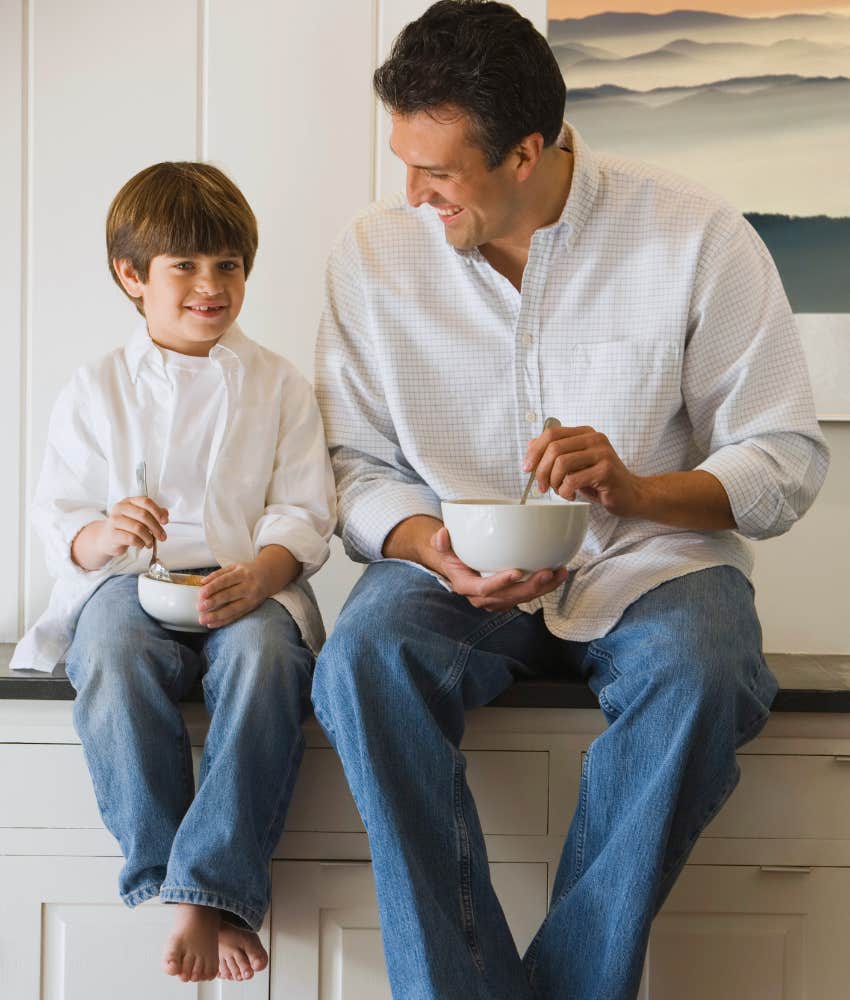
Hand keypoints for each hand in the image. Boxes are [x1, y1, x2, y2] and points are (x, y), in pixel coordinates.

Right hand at [99, 496, 168, 558]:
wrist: (106, 538)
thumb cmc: (125, 527)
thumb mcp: (139, 518)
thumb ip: (153, 514)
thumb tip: (165, 513)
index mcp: (129, 501)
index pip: (146, 502)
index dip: (158, 511)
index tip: (165, 521)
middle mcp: (120, 508)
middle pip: (143, 515)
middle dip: (156, 528)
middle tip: (162, 537)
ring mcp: (114, 521)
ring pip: (138, 528)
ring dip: (148, 538)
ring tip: (150, 543)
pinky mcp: (112, 534)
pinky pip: (131, 538)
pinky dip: (140, 543)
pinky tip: (141, 545)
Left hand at [197, 559, 273, 628]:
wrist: (269, 576)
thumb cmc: (247, 571)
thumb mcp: (234, 567)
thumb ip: (218, 574)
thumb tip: (202, 582)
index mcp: (242, 574)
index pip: (225, 581)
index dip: (213, 588)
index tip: (201, 594)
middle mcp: (248, 586)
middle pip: (229, 595)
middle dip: (213, 602)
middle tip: (199, 607)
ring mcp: (251, 598)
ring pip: (233, 608)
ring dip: (217, 615)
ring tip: (203, 620)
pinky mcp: (252, 607)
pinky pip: (237, 616)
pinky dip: (224, 621)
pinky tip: (213, 624)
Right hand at [432, 527, 567, 612]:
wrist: (457, 567)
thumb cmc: (452, 555)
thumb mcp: (442, 548)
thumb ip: (441, 543)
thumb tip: (443, 534)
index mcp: (467, 587)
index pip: (485, 589)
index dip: (500, 583)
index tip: (516, 572)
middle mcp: (484, 598)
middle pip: (510, 597)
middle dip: (531, 587)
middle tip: (547, 573)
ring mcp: (499, 599)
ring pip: (523, 598)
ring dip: (544, 587)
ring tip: (560, 573)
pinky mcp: (510, 596)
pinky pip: (529, 594)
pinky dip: (545, 585)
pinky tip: (559, 573)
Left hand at [524, 424, 641, 516]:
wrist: (631, 494)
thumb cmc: (600, 480)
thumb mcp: (575, 464)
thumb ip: (556, 453)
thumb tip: (530, 447)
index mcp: (585, 433)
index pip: (551, 433)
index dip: (534, 451)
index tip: (527, 468)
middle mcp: (594, 438)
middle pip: (554, 448)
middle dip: (541, 470)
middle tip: (542, 487)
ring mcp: (602, 453)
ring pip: (561, 463)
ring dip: (554, 482)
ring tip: (559, 491)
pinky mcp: (606, 470)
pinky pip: (573, 480)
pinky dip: (565, 491)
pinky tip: (571, 496)